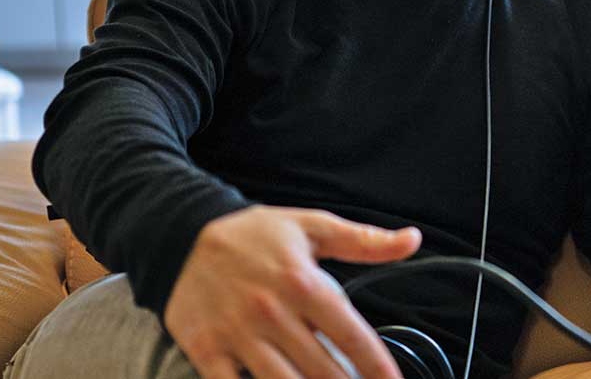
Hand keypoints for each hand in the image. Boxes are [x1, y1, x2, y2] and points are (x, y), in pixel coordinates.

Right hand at [164, 205, 421, 378]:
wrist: (179, 236)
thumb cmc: (251, 235)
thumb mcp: (311, 226)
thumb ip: (364, 241)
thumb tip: (411, 240)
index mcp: (303, 283)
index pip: (351, 335)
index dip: (376, 365)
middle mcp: (272, 312)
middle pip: (322, 370)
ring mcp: (238, 335)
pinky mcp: (206, 350)